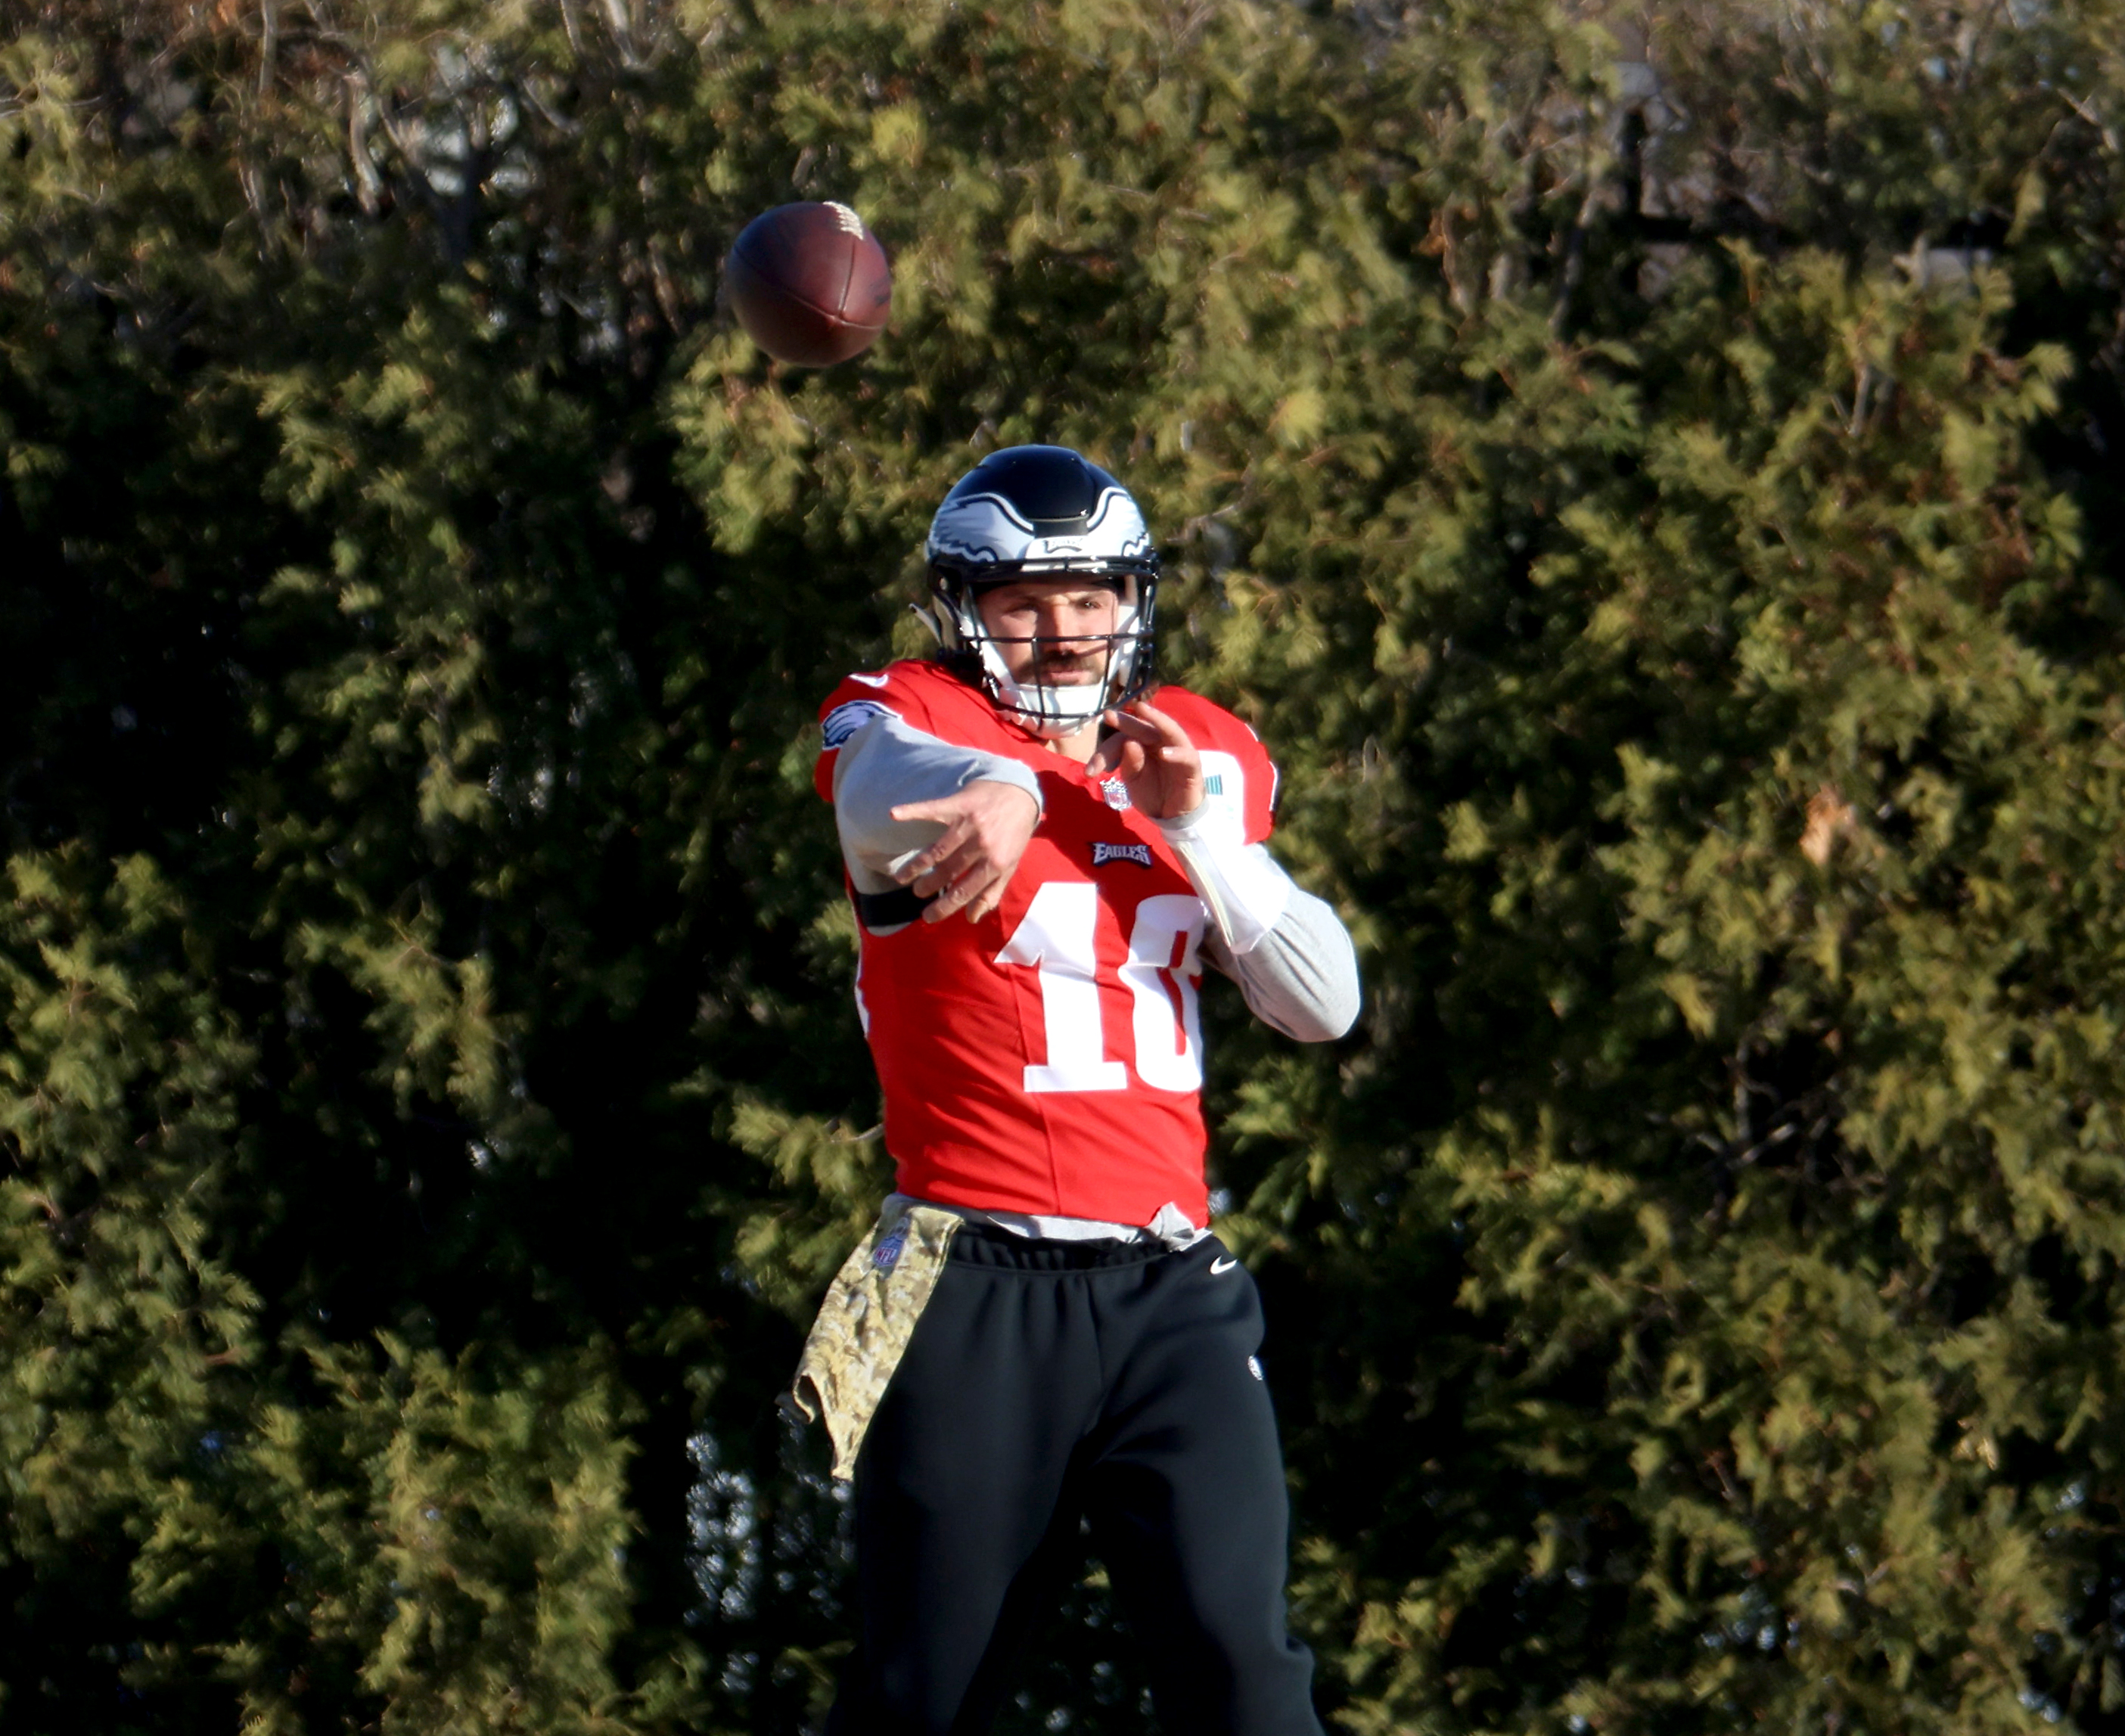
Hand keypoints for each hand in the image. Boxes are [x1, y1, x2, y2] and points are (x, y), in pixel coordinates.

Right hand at [890, 779, 1040, 923]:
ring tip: (901, 878)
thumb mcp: (1010, 866)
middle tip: (917, 893)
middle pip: (947, 872)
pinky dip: (912, 811)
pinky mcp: (958, 804)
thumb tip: (971, 918)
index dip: (945, 907)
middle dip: (928, 886)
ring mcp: (968, 824)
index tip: (928, 917)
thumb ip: (991, 893)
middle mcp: (982, 845)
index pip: (965, 892)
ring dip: (916, 866)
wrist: (1020, 794)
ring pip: (937, 850)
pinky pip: (932, 810)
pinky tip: (894, 814)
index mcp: (996, 863)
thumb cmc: (1013, 834)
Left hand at [1086, 699, 1203, 820]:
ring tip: (1141, 710)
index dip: (1105, 752)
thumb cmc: (1152, 792)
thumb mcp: (1134, 781)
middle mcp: (1161, 742)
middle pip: (1144, 728)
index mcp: (1143, 743)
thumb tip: (1129, 743)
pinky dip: (1176, 754)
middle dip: (1126, 722)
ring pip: (1170, 730)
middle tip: (1108, 716)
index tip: (1090, 771)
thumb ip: (1130, 764)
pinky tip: (1163, 754)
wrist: (1172, 815)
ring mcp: (1179, 751)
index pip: (1122, 740)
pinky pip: (1187, 756)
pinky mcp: (1192, 765)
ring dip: (1156, 719)